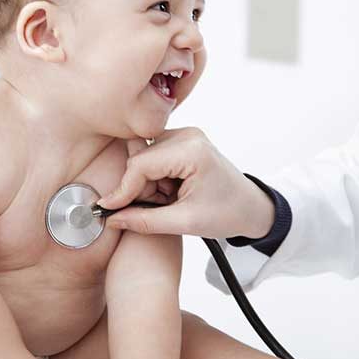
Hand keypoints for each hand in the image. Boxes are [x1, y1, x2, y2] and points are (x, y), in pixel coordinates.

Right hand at [97, 127, 274, 239]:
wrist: (250, 207)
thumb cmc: (228, 213)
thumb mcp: (185, 223)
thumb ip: (145, 220)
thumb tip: (112, 218)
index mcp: (192, 151)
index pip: (141, 165)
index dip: (123, 189)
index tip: (108, 208)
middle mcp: (188, 136)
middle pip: (141, 160)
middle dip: (139, 188)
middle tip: (155, 209)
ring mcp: (186, 135)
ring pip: (144, 158)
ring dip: (147, 184)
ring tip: (168, 201)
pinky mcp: (183, 141)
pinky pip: (153, 157)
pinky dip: (155, 178)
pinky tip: (169, 192)